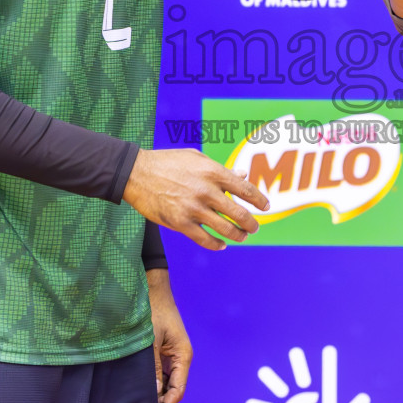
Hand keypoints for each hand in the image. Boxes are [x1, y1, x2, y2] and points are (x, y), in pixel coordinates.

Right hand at [123, 148, 268, 249]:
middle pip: (239, 213)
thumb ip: (221, 169)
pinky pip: (205, 239)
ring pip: (225, 229)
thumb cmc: (168, 162)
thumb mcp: (196, 158)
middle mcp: (207, 191)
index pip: (245, 189)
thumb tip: (242, 175)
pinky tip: (221, 244)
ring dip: (237, 235)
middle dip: (251, 223)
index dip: (259, 200)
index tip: (265, 206)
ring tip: (241, 236)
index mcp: (213, 172)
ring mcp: (194, 208)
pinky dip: (216, 244)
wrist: (137, 173)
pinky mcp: (180, 223)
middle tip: (254, 227)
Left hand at [147, 269, 190, 402]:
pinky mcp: (163, 349)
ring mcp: (171, 354)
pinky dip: (152, 381)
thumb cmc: (152, 312)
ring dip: (155, 392)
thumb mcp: (150, 342)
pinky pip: (160, 371)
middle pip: (173, 388)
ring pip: (166, 381)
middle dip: (160, 402)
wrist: (151, 288)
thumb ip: (152, 368)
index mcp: (183, 356)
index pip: (177, 390)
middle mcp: (180, 357)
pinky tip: (139, 388)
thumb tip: (153, 393)